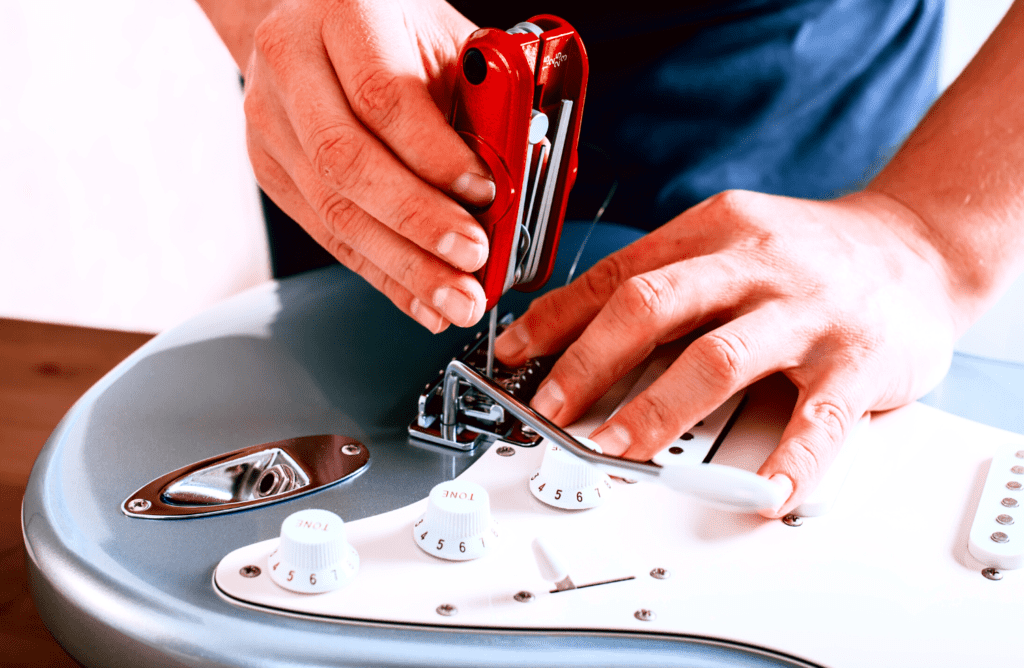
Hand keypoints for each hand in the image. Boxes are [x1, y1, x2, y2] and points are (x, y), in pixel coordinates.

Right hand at [217, 0, 494, 331]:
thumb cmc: (390, 27)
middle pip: (347, 160)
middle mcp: (292, 63)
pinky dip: (382, 274)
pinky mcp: (270, 169)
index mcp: (343, 13)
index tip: (484, 193)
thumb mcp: (445, 40)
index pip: (382, 96)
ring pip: (333, 209)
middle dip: (419, 221)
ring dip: (403, 265)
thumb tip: (520, 174)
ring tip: (454, 298)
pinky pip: (327, 235)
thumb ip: (482, 97)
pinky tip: (421, 300)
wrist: (305, 15)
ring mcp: (271, 121)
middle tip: (472, 258)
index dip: (435, 154)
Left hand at [495, 189, 961, 516]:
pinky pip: (818, 419)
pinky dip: (786, 462)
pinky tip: (758, 493)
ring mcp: (808, 310)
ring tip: (617, 450)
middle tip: (551, 410)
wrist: (918, 243)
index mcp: (713, 231)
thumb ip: (666, 279)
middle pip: (652, 306)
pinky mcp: (859, 359)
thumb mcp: (730, 239)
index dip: (556, 318)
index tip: (514, 355)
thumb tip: (578, 326)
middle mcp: (755, 264)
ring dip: (657, 412)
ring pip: (719, 360)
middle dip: (588, 363)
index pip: (617, 273)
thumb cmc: (810, 252)